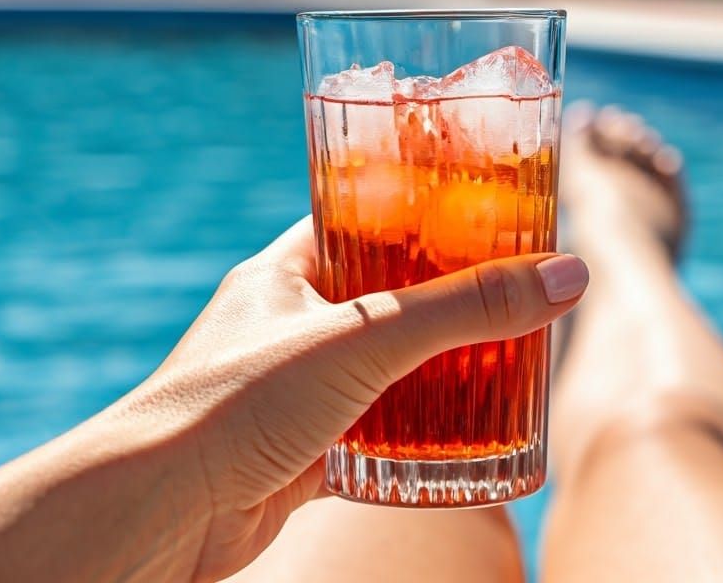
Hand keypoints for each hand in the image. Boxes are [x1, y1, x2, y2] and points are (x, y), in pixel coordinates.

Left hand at [138, 216, 587, 581]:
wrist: (156, 515)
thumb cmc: (237, 401)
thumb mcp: (365, 340)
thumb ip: (464, 310)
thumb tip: (567, 276)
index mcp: (290, 268)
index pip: (366, 214)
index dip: (425, 207)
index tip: (485, 208)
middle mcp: (292, 321)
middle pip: (388, 295)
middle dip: (447, 299)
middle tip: (512, 293)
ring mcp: (297, 387)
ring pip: (386, 368)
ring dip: (438, 371)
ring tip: (505, 362)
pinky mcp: (302, 450)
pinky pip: (375, 433)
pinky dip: (417, 437)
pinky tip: (465, 441)